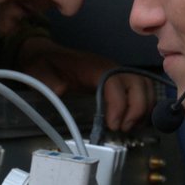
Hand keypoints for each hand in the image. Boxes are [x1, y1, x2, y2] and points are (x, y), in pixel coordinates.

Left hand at [17, 39, 156, 132]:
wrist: (46, 55)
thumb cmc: (45, 66)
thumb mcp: (41, 73)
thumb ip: (50, 82)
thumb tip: (61, 89)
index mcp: (93, 67)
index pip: (116, 82)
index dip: (120, 104)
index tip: (113, 125)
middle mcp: (110, 67)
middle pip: (138, 82)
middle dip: (137, 108)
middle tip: (123, 129)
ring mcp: (116, 72)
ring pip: (143, 85)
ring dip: (143, 108)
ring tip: (130, 127)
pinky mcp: (118, 80)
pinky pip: (140, 89)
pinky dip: (143, 105)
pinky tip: (134, 121)